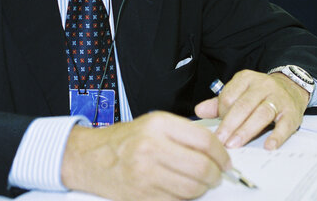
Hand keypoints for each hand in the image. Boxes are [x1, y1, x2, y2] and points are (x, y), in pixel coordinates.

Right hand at [61, 111, 230, 200]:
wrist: (90, 158)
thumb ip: (184, 133)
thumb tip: (217, 149)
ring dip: (202, 188)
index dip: (222, 154)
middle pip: (202, 167)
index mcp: (158, 125)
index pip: (204, 141)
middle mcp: (151, 147)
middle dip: (216, 174)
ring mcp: (145, 174)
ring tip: (199, 182)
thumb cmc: (124, 140)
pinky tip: (180, 189)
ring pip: (192, 188)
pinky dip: (184, 198)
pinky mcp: (142, 196)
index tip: (226, 160)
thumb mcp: (153, 124)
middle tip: (217, 174)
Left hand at [194, 69, 309, 150]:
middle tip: (220, 141)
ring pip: (261, 114)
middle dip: (230, 125)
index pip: (228, 96)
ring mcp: (279, 98)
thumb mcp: (239, 92)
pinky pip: (284, 125)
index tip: (218, 128)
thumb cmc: (260, 94)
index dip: (221, 113)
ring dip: (246, 131)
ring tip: (234, 144)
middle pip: (243, 106)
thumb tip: (199, 110)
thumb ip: (219, 103)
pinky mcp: (292, 113)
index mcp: (246, 79)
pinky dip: (277, 136)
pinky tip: (268, 146)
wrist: (291, 87)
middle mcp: (263, 86)